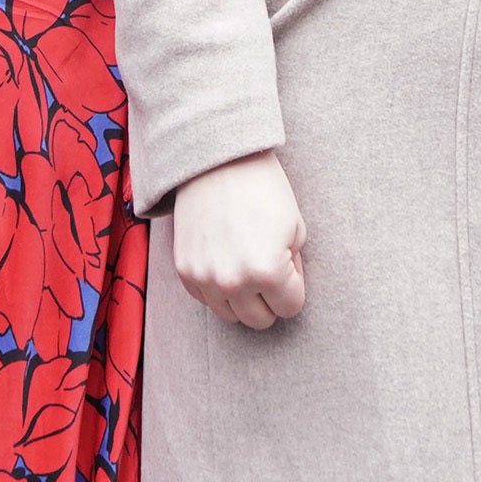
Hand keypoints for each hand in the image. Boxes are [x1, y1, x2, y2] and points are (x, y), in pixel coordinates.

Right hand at [171, 150, 305, 329]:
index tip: (289, 262)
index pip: (291, 308)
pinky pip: (206, 300)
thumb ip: (293, 267)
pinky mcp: (184, 271)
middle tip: (269, 266)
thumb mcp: (296, 228)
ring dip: (243, 298)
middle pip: (260, 320)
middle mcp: (234, 283)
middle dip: (271, 298)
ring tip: (246, 264)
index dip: (295, 284)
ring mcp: (205, 279)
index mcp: (268, 272)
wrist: (217, 161)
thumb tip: (282, 288)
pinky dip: (218, 288)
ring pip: (231, 316)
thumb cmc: (262, 188)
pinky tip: (225, 259)